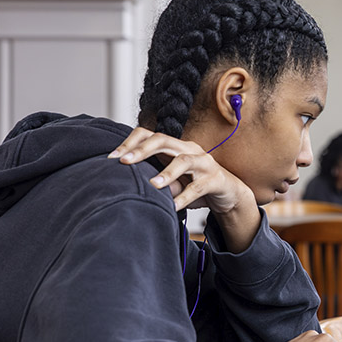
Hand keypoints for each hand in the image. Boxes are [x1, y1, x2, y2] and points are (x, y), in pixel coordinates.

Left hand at [109, 127, 250, 212]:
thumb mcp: (172, 180)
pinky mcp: (215, 179)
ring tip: (153, 185)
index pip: (150, 135)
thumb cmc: (195, 185)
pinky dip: (184, 197)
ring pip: (183, 161)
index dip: (131, 142)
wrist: (229, 194)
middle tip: (124, 162)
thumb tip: (127, 183)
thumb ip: (155, 178)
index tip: (112, 157)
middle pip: (164, 140)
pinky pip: (198, 187)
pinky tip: (173, 206)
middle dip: (142, 150)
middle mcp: (189, 149)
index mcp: (176, 146)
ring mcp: (204, 163)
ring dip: (167, 173)